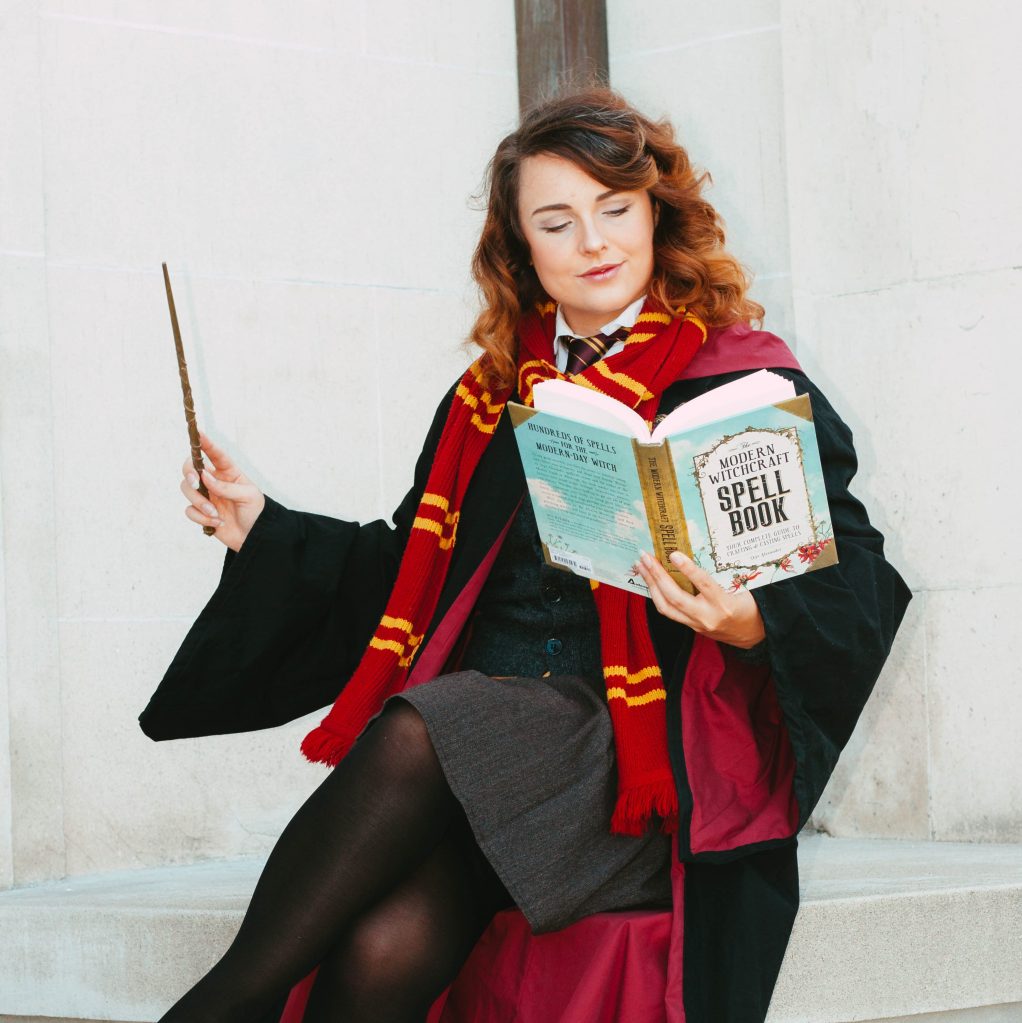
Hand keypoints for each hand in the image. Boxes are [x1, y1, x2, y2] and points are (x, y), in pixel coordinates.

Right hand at [179, 430, 265, 551]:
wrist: (255, 537)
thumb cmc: (256, 512)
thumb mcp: (248, 496)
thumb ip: (226, 486)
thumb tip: (205, 477)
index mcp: (228, 472)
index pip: (215, 454)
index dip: (206, 442)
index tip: (198, 432)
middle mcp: (214, 481)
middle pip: (190, 468)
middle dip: (189, 473)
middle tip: (196, 482)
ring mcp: (206, 496)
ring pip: (187, 490)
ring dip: (200, 502)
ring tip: (215, 514)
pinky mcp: (201, 512)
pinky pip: (190, 510)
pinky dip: (201, 518)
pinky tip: (217, 523)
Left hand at [634, 550, 766, 648]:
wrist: (751, 633)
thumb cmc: (747, 605)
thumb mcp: (741, 588)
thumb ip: (721, 574)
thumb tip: (695, 552)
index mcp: (724, 603)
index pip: (704, 584)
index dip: (688, 569)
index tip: (673, 554)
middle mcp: (708, 616)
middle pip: (676, 598)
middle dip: (657, 576)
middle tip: (645, 557)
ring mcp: (697, 625)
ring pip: (666, 607)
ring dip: (651, 585)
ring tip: (641, 567)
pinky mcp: (691, 628)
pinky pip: (668, 612)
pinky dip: (657, 595)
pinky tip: (650, 581)